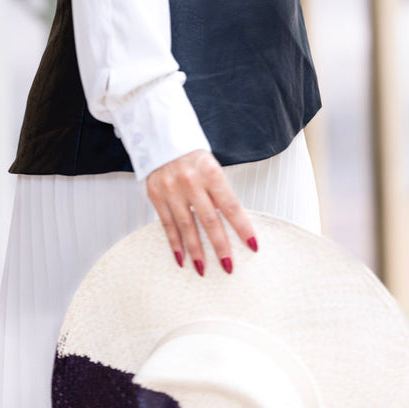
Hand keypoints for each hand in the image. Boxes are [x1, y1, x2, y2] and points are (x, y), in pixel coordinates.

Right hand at [146, 148, 258, 275]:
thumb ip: (220, 193)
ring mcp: (171, 189)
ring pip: (187, 226)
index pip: (231, 206)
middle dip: (220, 246)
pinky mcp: (156, 196)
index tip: (252, 246)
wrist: (162, 138)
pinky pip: (167, 224)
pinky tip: (181, 258)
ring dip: (196, 251)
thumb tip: (232, 224)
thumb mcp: (212, 167)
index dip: (243, 227)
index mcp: (211, 172)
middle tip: (228, 266)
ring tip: (203, 269)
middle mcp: (191, 182)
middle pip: (209, 220)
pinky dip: (175, 243)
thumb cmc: (193, 156)